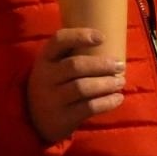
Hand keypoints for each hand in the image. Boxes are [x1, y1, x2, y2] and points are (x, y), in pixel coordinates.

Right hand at [26, 28, 125, 143]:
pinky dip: (107, 102)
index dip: (80, 35)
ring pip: (82, 87)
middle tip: (120, 66)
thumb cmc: (54, 84)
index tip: (102, 37)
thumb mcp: (54, 67)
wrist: (36, 120)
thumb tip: (109, 43)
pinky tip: (118, 98)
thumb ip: (72, 54)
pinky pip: (88, 108)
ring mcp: (52, 99)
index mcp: (45, 59)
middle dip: (101, 64)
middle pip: (75, 65)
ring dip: (106, 84)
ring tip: (120, 82)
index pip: (59, 40)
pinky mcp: (63, 118)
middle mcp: (46, 77)